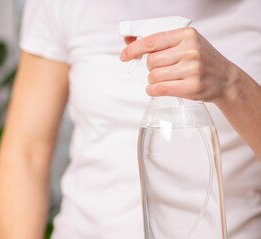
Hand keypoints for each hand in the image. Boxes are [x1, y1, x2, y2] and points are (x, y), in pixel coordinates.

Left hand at [120, 27, 236, 102]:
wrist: (226, 79)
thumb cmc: (201, 60)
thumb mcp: (185, 43)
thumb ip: (158, 42)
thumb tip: (128, 39)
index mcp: (187, 35)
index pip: (151, 41)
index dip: (134, 49)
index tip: (124, 55)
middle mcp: (190, 50)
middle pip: (151, 61)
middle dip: (152, 68)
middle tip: (164, 69)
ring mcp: (192, 69)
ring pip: (153, 76)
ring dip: (154, 80)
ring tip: (168, 78)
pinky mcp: (191, 86)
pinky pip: (159, 89)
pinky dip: (153, 90)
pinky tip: (159, 88)